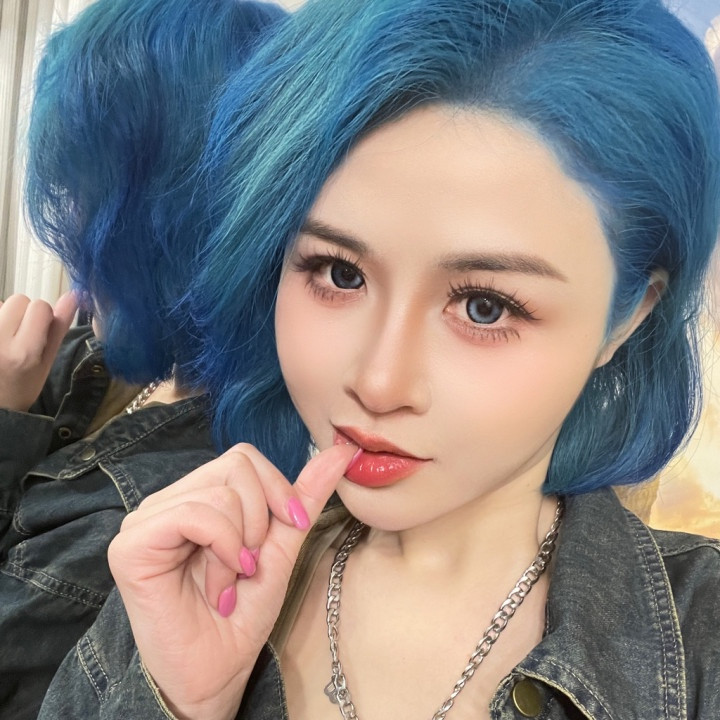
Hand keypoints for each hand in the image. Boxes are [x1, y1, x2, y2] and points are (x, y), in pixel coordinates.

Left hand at [0, 292, 77, 411]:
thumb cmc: (22, 387)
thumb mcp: (46, 363)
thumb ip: (59, 328)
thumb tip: (73, 296)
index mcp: (24, 352)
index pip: (40, 307)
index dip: (44, 316)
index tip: (39, 334)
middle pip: (19, 300)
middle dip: (24, 313)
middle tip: (20, 335)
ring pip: (1, 303)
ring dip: (5, 315)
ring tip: (5, 338)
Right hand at [108, 442, 357, 719]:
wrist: (217, 673)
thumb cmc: (243, 614)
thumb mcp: (282, 546)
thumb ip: (305, 497)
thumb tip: (340, 452)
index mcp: (198, 497)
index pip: (244, 457)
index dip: (277, 489)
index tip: (294, 526)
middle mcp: (169, 501)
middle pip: (235, 465)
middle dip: (259, 519)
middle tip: (249, 565)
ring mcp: (146, 519)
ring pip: (219, 492)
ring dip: (239, 546)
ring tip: (230, 583)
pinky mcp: (131, 544)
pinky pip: (192, 515)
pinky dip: (220, 548)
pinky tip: (218, 587)